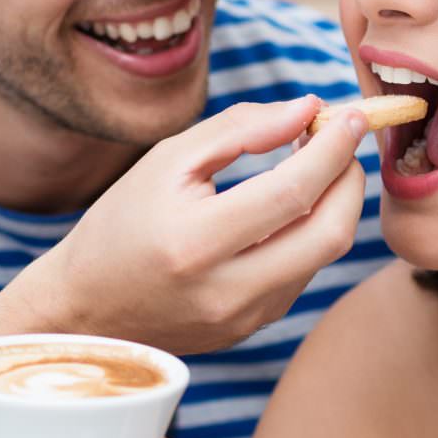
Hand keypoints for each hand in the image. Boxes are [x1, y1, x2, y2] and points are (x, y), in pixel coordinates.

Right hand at [19, 96, 368, 354]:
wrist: (85, 307)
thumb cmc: (122, 222)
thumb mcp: (167, 161)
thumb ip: (240, 129)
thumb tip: (309, 109)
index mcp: (195, 242)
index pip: (292, 193)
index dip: (333, 150)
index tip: (352, 117)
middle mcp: (225, 290)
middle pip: (330, 234)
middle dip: (350, 179)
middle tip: (343, 141)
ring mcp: (243, 318)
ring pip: (323, 255)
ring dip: (335, 203)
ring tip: (314, 164)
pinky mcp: (252, 328)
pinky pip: (303, 273)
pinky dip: (311, 232)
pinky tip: (291, 206)